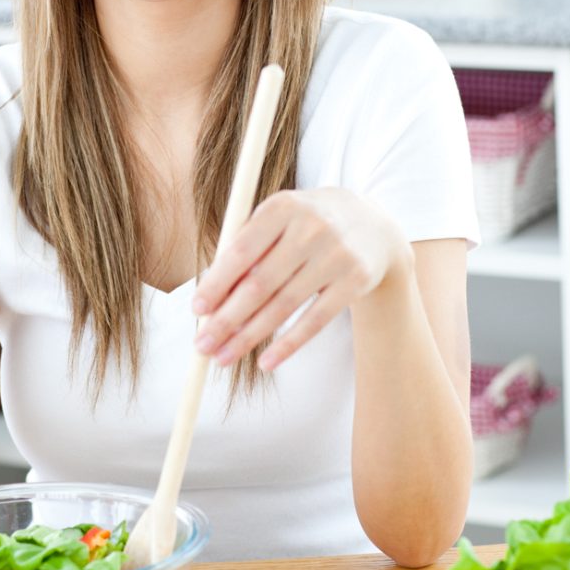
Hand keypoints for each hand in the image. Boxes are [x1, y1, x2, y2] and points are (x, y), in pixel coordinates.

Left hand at [190, 188, 412, 371]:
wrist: (372, 226)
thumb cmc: (306, 226)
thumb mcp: (278, 222)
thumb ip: (246, 250)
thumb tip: (210, 299)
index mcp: (283, 206)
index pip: (241, 251)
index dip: (216, 283)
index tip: (196, 310)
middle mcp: (311, 227)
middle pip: (260, 283)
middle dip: (226, 318)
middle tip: (202, 344)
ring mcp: (336, 254)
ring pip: (284, 305)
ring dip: (249, 337)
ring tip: (223, 358)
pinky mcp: (356, 280)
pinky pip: (316, 320)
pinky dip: (288, 345)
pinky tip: (265, 363)